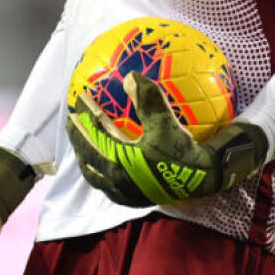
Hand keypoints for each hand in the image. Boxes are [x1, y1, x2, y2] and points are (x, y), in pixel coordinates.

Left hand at [67, 71, 267, 206]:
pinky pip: (105, 183)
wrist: (202, 179)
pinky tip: (103, 159)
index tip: (78, 101)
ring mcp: (122, 193)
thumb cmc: (182, 151)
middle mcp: (116, 181)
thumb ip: (147, 98)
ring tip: (82, 139)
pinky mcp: (130, 199)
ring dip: (85, 154)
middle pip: (87, 156)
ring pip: (93, 173)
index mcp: (119, 163)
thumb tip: (130, 76)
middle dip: (77, 136)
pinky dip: (98, 169)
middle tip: (72, 118)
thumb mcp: (165, 122)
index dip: (84, 117)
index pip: (94, 136)